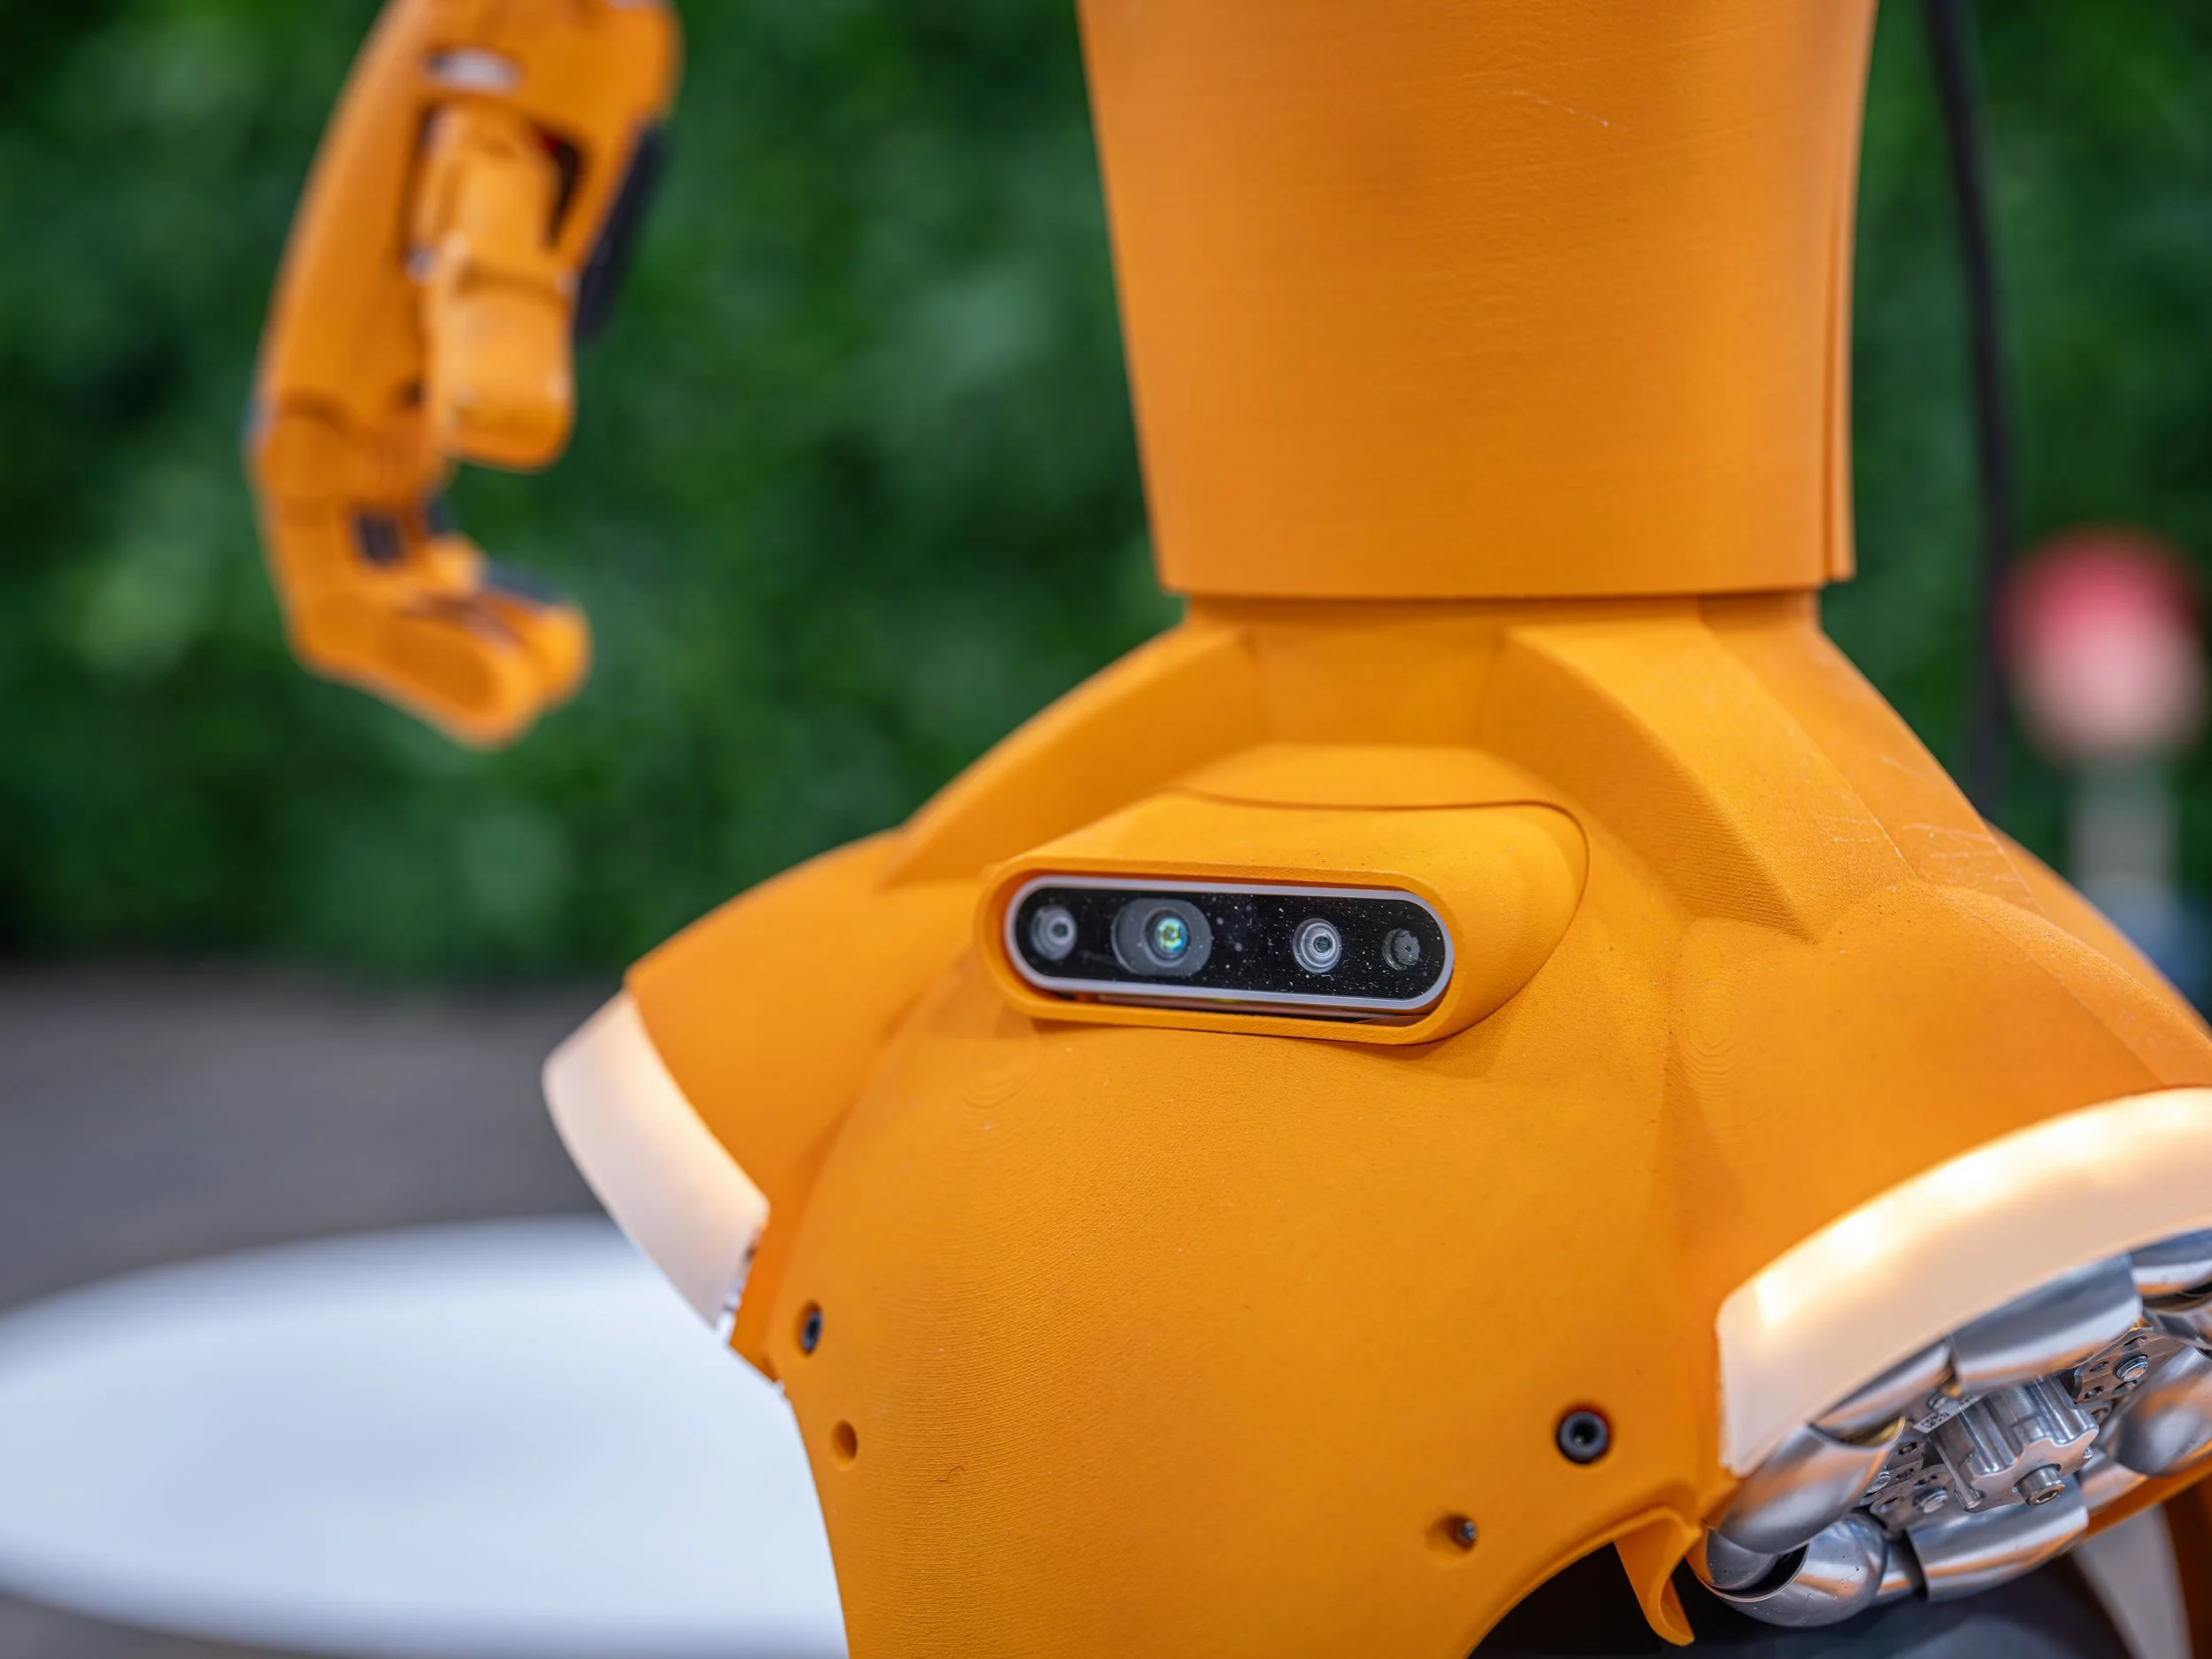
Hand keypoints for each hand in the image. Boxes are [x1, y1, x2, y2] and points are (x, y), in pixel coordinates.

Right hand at [247, 0, 677, 746]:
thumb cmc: (531, 59)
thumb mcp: (510, 163)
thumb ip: (497, 290)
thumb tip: (512, 446)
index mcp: (341, 362)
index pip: (326, 553)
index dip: (404, 649)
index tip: (512, 695)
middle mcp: (347, 392)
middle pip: (345, 583)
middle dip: (435, 658)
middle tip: (554, 668)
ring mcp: (387, 394)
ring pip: (381, 565)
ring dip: (452, 635)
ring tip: (557, 647)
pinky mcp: (436, 384)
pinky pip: (419, 527)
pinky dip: (471, 591)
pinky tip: (543, 614)